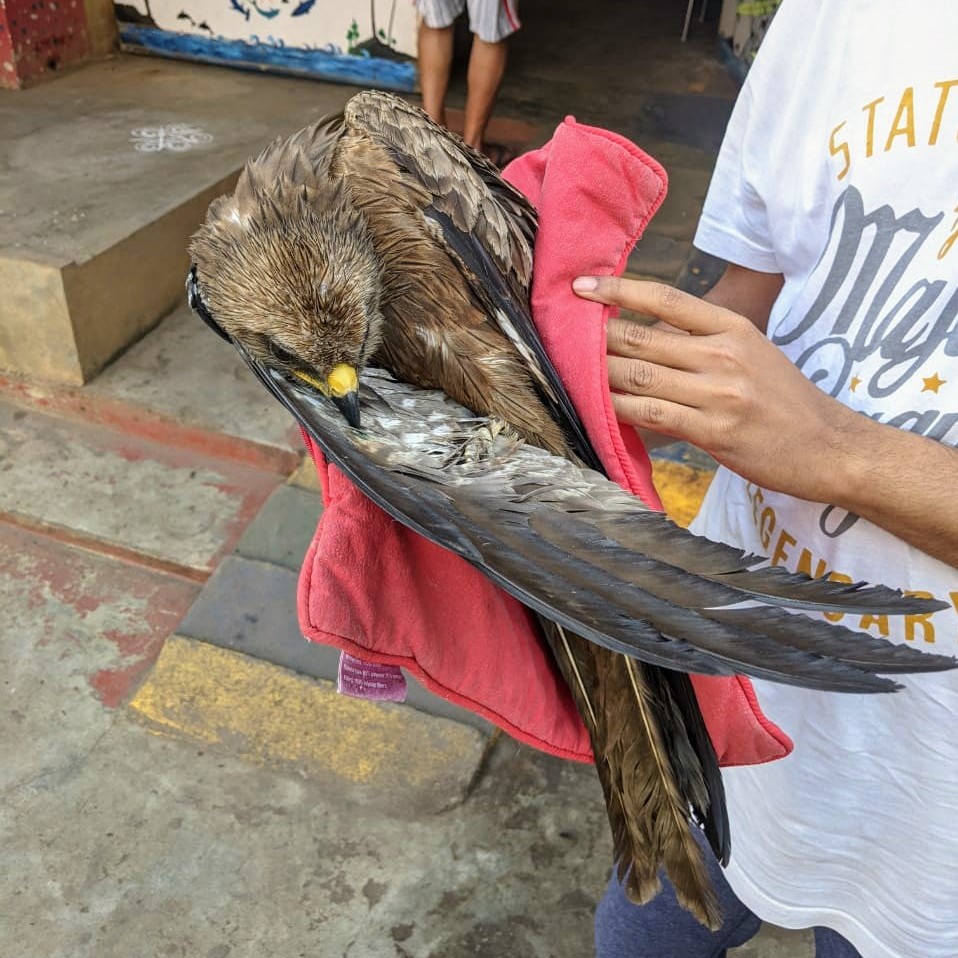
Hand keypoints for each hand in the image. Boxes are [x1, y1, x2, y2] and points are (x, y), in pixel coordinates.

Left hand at [572, 276, 860, 504]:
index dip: (618, 289)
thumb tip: (644, 340)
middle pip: (642, 337)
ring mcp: (719, 393)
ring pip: (638, 375)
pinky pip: (650, 414)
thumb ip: (703, 345)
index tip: (581, 286)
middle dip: (594, 337)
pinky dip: (617, 410)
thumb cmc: (784, 403)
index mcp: (733, 328)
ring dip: (597, 375)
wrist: (829, 448)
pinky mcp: (713, 431)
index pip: (666, 298)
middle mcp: (724, 354)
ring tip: (566, 371)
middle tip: (558, 335)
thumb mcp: (752, 356)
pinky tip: (595, 408)